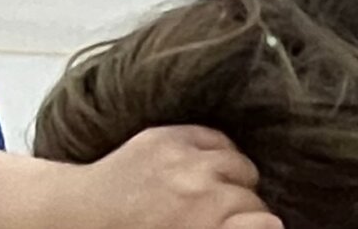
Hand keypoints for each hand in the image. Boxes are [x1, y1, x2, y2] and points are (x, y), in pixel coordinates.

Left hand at [65, 128, 281, 228]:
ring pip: (241, 164)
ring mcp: (182, 160)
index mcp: (205, 223)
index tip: (246, 227)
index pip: (266, 221)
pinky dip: (218, 152)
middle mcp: (199, 192)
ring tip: (218, 193)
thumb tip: (272, 223)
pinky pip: (216, 138)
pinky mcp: (165, 137)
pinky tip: (207, 168)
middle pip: (253, 198)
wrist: (86, 216)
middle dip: (244, 211)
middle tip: (224, 219)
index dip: (260, 227)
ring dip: (235, 180)